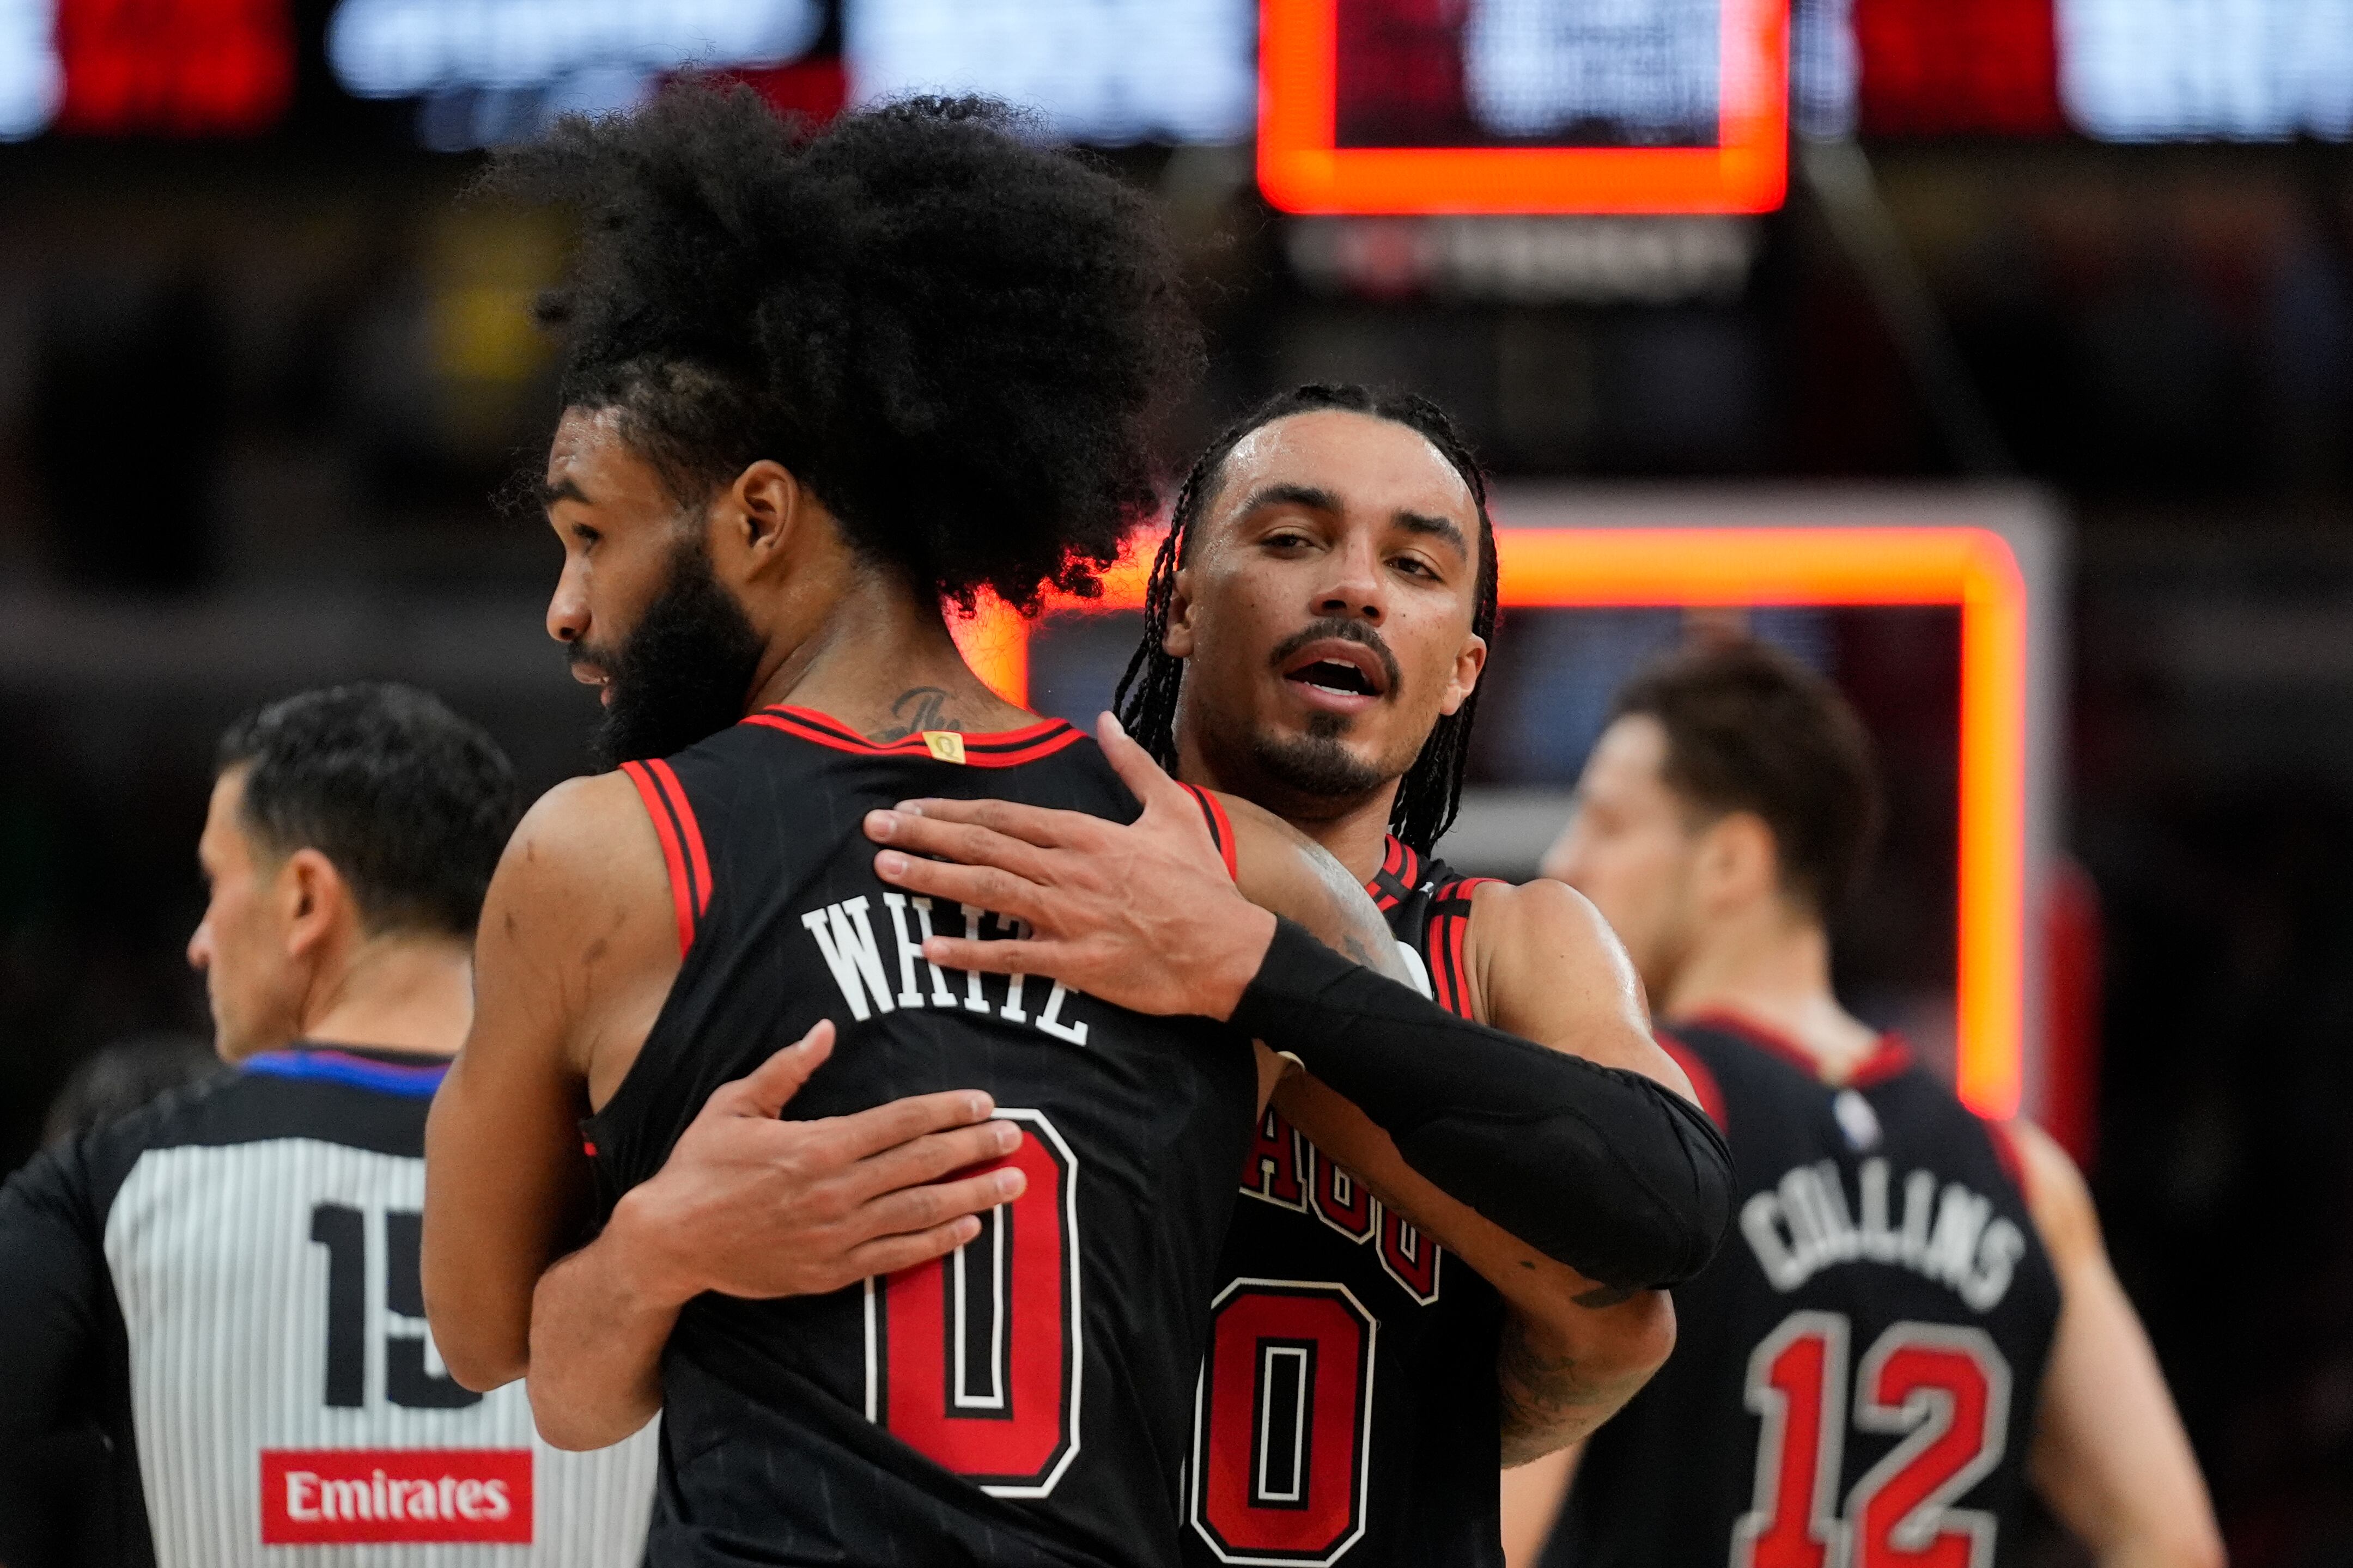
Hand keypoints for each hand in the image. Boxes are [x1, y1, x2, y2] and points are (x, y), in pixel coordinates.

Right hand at [610, 1020, 1026, 1304]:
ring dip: (972, 1196)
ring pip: (920, 1212)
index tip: (983, 1102)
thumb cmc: (700, 1166)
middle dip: (974, 1149)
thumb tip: (826, 1030)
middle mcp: (836, 1191)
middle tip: (1014, 1139)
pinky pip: (898, 1255)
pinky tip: (970, 1230)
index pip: (899, 1123)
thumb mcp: (734, 1105)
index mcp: (817, 1146)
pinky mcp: (831, 1272)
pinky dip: (938, 1242)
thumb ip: (786, 1069)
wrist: (670, 1241)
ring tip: (1011, 1184)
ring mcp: (837, 1235)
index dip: (946, 1111)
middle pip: (922, 1165)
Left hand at [864, 712, 1277, 1019]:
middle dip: (925, 835)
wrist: (1230, 950)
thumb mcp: (1172, 812)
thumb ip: (1133, 765)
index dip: (953, 810)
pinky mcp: (1076, 964)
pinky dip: (970, 953)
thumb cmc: (1202, 884)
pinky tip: (930, 948)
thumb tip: (1105, 721)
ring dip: (934, 880)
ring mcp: (1070, 918)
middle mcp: (1070, 871)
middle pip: (984, 846)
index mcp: (1087, 834)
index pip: (1005, 816)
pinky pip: (1012, 957)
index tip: (911, 805)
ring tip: (887, 870)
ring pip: (988, 891)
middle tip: (875, 828)